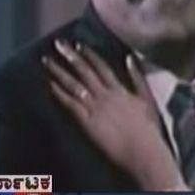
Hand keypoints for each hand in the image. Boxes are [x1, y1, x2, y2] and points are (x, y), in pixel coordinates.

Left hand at [42, 39, 186, 190]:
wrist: (142, 150)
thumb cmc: (148, 129)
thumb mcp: (148, 99)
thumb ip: (138, 78)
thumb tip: (130, 58)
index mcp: (120, 90)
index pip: (102, 68)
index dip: (89, 55)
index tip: (78, 45)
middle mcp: (105, 95)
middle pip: (85, 72)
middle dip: (70, 57)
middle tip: (57, 44)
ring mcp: (94, 108)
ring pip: (74, 85)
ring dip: (59, 72)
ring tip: (46, 61)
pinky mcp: (86, 121)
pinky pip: (70, 104)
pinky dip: (59, 93)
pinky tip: (49, 84)